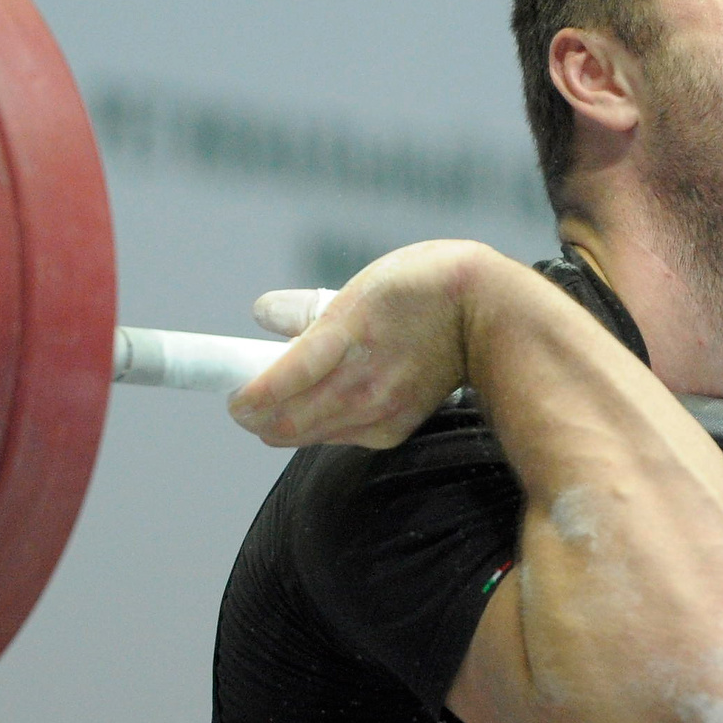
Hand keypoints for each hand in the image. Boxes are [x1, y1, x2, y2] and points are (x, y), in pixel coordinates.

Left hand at [228, 239, 504, 448]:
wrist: (490, 315)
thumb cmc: (425, 287)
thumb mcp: (360, 285)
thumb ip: (307, 309)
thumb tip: (263, 313)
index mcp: (346, 338)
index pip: (276, 384)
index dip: (243, 396)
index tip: (232, 394)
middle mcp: (359, 384)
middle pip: (282, 424)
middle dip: (254, 416)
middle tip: (245, 398)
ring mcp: (377, 411)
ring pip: (305, 436)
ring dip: (282, 424)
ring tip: (279, 399)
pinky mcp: (394, 429)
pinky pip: (339, 438)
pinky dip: (320, 427)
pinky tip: (325, 404)